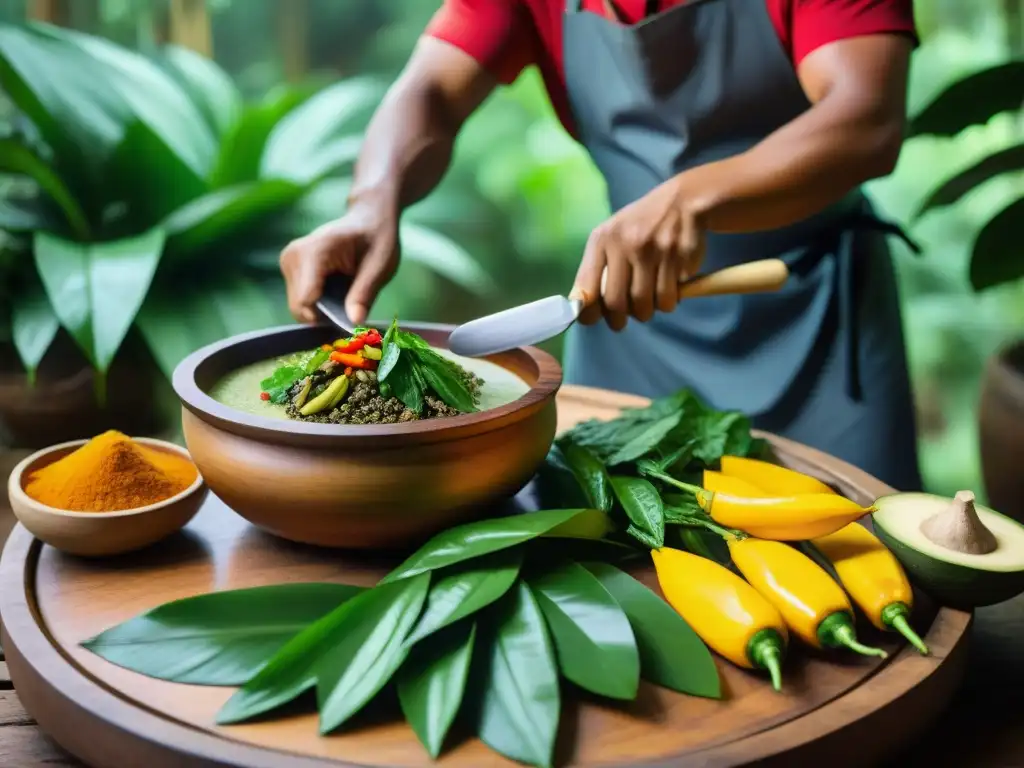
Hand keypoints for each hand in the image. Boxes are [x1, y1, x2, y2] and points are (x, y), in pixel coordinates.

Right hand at [280, 199, 398, 324]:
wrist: (369, 218)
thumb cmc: (377, 239)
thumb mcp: (380, 267)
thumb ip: (364, 294)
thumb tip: (354, 322)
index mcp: (314, 252)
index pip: (306, 301)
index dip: (327, 319)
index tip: (351, 319)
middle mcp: (293, 255)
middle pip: (300, 307)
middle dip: (326, 316)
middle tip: (353, 305)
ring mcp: (288, 261)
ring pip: (299, 306)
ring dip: (323, 309)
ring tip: (346, 292)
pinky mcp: (289, 267)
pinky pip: (300, 300)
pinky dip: (319, 302)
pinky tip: (336, 289)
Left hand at [571, 178, 704, 330]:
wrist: (683, 200)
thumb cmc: (640, 225)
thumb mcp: (612, 237)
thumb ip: (595, 269)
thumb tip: (581, 307)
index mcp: (603, 239)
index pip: (586, 288)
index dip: (587, 312)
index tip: (592, 320)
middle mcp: (626, 243)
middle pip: (616, 302)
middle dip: (618, 320)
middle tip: (620, 322)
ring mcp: (654, 249)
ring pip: (646, 304)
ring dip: (647, 312)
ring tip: (648, 303)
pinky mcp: (679, 255)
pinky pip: (671, 296)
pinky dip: (670, 300)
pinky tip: (669, 287)